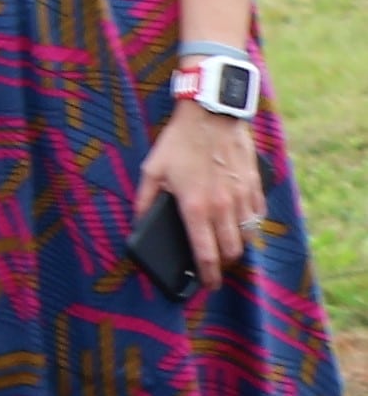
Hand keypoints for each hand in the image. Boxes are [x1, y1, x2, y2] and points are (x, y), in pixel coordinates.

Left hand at [135, 103, 264, 288]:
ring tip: (228, 245)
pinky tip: (242, 221)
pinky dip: (252, 223)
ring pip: (249, 235)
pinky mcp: (255, 183)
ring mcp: (242, 195)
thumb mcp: (152, 169)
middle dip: (224, 264)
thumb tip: (137, 223)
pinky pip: (259, 214)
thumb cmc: (180, 140)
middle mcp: (222, 206)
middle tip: (215, 266)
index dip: (208, 276)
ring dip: (239, 245)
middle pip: (231, 251)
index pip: (205, 254)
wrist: (212, 110)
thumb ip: (144, 200)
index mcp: (195, 207)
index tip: (207, 285)